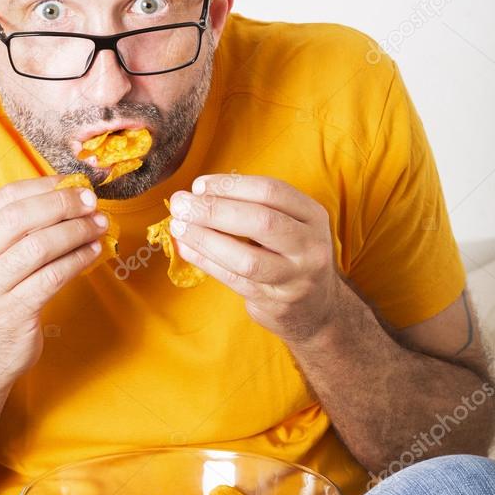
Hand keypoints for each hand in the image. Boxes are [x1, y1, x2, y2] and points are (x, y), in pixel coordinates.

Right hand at [0, 175, 107, 382]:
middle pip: (20, 217)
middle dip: (62, 204)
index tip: (73, 183)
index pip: (4, 198)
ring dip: (76, 231)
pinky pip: (53, 276)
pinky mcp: (12, 313)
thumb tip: (66, 195)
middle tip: (91, 202)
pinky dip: (78, 259)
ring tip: (99, 226)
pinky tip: (93, 252)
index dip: (43, 185)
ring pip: (40, 246)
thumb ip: (15, 231)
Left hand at [168, 174, 342, 343]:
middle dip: (214, 210)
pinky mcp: (275, 303)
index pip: (271, 192)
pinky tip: (186, 248)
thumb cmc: (292, 256)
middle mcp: (309, 246)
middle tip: (181, 204)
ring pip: (246, 257)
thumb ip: (254, 207)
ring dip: (206, 239)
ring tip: (178, 226)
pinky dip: (206, 262)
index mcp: (313, 216)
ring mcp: (294, 278)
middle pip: (260, 222)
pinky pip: (234, 279)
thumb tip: (200, 195)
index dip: (231, 186)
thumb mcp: (290, 224)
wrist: (316, 309)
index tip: (199, 185)